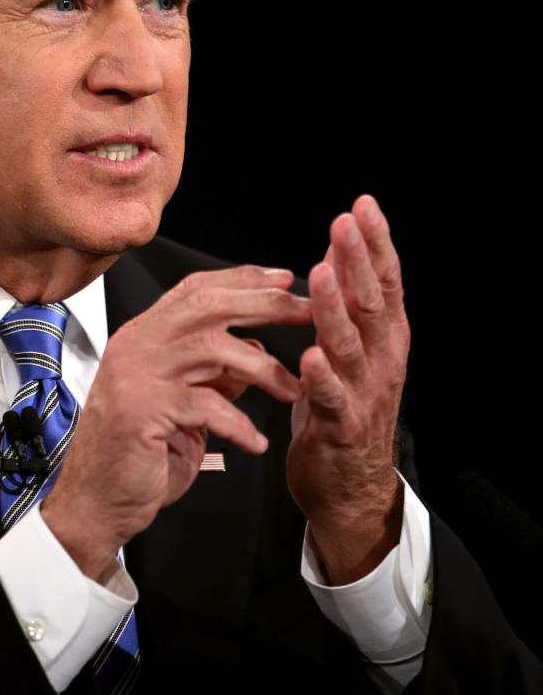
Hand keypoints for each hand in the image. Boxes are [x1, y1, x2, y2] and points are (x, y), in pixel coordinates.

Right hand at [42, 266, 310, 579]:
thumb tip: (256, 347)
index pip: (196, 288)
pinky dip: (239, 424)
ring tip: (293, 390)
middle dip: (265, 305)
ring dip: (264, 368)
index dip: (244, 279)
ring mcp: (136, 376)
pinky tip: (257, 443)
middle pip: (208, 305)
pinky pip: (206, 405)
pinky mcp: (142, 412)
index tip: (286, 279)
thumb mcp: (185, 403)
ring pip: (212, 347)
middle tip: (308, 312)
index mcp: (144, 336)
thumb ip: (216, 372)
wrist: (96, 501)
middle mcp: (136, 346)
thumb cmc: (139, 454)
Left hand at [286, 196, 409, 582]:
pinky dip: (322, 379)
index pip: (383, 282)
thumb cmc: (343, 411)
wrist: (349, 488)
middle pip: (373, 304)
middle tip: (344, 223)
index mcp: (385, 339)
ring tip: (322, 274)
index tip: (362, 205)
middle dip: (359, 262)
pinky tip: (309, 358)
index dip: (375, 244)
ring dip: (336, 309)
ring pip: (351, 346)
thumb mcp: (347, 352)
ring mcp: (366, 396)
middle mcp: (383, 362)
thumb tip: (336, 252)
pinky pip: (333, 400)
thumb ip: (344, 308)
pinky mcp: (343, 429)